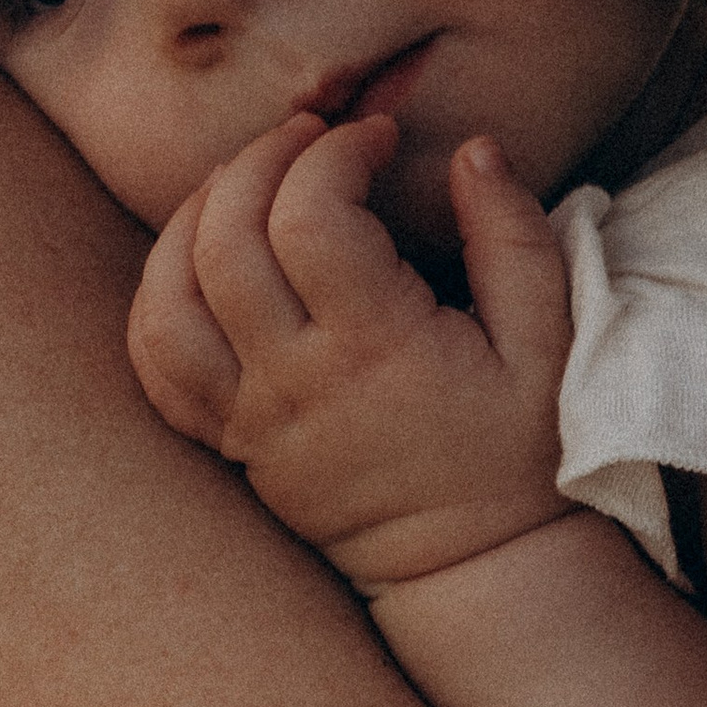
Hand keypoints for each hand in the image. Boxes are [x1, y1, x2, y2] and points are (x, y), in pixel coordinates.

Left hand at [128, 116, 573, 588]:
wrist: (473, 568)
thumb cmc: (519, 453)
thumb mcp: (552, 345)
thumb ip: (515, 239)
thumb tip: (476, 151)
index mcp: (377, 350)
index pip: (311, 217)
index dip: (335, 153)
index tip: (376, 138)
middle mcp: (296, 383)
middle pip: (226, 240)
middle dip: (260, 161)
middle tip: (308, 139)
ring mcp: (250, 418)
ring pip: (168, 298)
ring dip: (194, 218)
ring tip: (248, 182)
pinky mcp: (229, 442)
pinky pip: (154, 364)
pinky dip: (157, 294)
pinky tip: (200, 254)